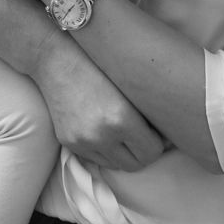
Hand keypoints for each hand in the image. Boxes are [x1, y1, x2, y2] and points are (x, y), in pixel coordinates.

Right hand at [32, 33, 165, 170]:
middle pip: (135, 164)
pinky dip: (104, 150)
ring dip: (123, 153)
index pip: (152, 152)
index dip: (159, 143)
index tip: (158, 132)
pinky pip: (95, 159)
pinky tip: (104, 130)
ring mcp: (82, 142)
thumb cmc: (98, 62)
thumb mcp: (129, 82)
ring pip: (115, 165)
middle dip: (143, 152)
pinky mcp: (69, 143)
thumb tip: (167, 136)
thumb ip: (147, 111)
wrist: (56, 59)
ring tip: (123, 131)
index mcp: (121, 118)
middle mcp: (101, 135)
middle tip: (145, 135)